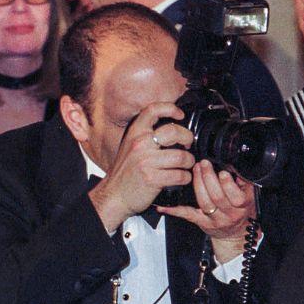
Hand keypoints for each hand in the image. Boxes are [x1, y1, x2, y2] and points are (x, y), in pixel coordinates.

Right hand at [89, 102, 194, 231]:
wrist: (114, 196)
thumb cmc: (125, 172)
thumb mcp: (131, 147)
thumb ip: (147, 136)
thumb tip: (173, 130)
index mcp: (135, 133)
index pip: (153, 110)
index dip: (170, 108)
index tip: (180, 115)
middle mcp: (140, 144)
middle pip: (174, 132)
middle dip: (187, 138)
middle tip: (188, 145)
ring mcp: (146, 161)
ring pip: (181, 156)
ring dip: (189, 162)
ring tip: (186, 165)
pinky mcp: (152, 178)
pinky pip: (180, 175)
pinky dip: (185, 177)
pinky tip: (182, 178)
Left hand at [157, 160, 255, 264]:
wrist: (235, 233)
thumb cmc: (241, 210)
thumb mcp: (248, 195)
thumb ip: (242, 181)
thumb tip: (232, 164)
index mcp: (243, 205)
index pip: (236, 196)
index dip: (228, 184)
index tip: (222, 172)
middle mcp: (230, 213)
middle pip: (217, 197)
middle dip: (209, 178)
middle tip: (204, 164)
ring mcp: (215, 219)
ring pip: (204, 203)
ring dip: (198, 184)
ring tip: (195, 170)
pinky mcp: (202, 223)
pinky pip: (188, 215)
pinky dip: (174, 210)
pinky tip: (164, 206)